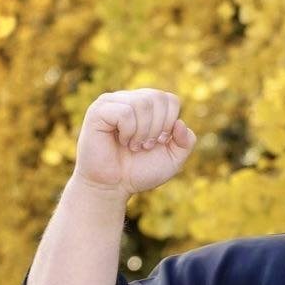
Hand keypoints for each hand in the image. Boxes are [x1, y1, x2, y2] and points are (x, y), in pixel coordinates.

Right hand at [72, 88, 196, 198]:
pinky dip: (129, 131)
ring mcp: (112, 103)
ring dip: (143, 132)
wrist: (113, 187)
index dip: (170, 121)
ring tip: (134, 146)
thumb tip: (180, 123)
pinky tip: (122, 142)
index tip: (161, 141)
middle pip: (157, 97)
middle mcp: (129, 99)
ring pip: (141, 103)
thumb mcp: (173, 159)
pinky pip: (124, 112)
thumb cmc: (140, 171)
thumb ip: (186, 142)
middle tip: (146, 146)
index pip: (170, 99)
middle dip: (158, 127)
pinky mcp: (98, 111)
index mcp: (147, 107)